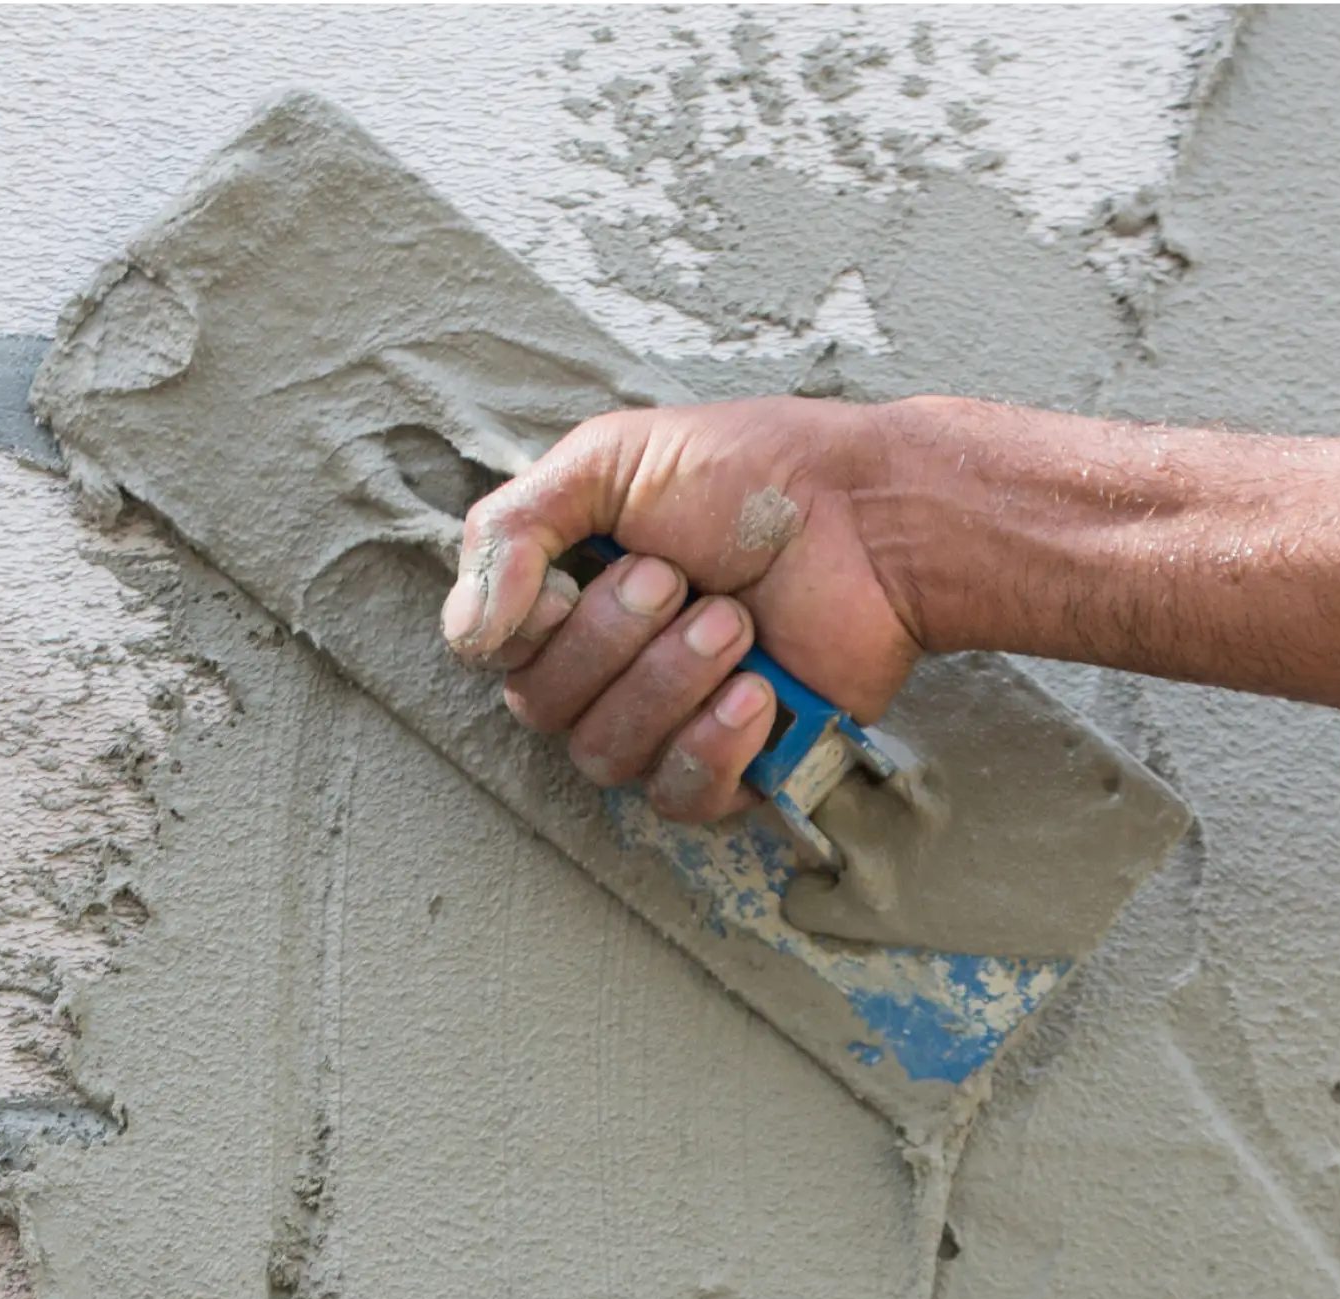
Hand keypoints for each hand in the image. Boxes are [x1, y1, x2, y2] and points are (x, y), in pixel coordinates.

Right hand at [440, 398, 925, 824]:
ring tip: (735, 622)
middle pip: (542, 708)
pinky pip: (677, 796)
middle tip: (684, 578)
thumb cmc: (752, 476)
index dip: (534, 621)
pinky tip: (757, 691)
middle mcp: (604, 664)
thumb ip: (511, 529)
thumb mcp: (610, 459)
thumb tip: (469, 635)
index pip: (493, 650)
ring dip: (670, 682)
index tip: (599, 562)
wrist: (870, 517)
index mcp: (568, 592)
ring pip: (605, 756)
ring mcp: (666, 720)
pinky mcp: (731, 766)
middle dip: (616, 638)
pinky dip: (712, 744)